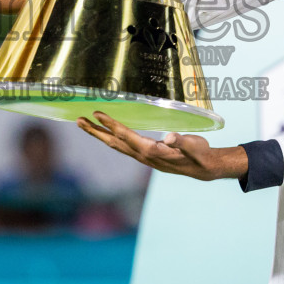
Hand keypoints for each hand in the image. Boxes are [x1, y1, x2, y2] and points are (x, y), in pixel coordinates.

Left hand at [77, 112, 246, 181]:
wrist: (205, 169)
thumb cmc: (200, 155)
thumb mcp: (195, 146)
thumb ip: (183, 142)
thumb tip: (170, 137)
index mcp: (152, 151)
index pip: (127, 136)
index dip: (112, 125)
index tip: (97, 114)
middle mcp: (144, 156)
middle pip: (115, 143)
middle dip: (96, 132)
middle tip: (78, 120)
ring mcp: (144, 157)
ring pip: (117, 146)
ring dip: (100, 135)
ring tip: (85, 125)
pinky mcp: (146, 156)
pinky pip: (124, 146)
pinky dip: (112, 139)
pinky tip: (107, 133)